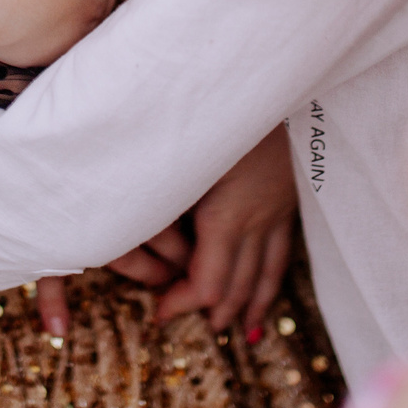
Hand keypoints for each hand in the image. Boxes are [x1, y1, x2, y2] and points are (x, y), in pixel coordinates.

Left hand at [100, 130, 296, 336]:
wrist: (269, 76)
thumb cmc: (217, 110)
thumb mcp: (180, 157)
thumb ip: (157, 197)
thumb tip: (116, 223)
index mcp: (228, 215)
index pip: (209, 283)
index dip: (183, 304)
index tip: (159, 314)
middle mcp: (258, 218)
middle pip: (238, 284)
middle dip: (216, 310)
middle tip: (194, 326)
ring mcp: (279, 208)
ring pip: (268, 272)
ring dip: (252, 305)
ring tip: (242, 331)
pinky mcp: (290, 195)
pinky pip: (285, 249)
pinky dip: (275, 278)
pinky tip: (269, 288)